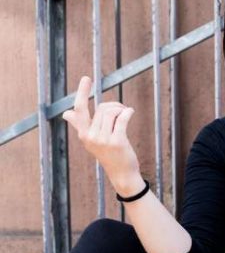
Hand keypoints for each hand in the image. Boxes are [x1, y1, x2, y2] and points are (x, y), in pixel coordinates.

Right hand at [62, 76, 139, 191]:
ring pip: (112, 112)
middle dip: (114, 105)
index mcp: (83, 134)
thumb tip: (66, 113)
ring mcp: (103, 140)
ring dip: (122, 110)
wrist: (121, 173)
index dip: (83, 93)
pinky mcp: (117, 141)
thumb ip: (80, 125)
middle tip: (121, 108)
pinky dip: (128, 112)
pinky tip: (130, 112)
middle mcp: (90, 136)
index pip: (79, 110)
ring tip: (126, 115)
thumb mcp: (92, 140)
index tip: (86, 78)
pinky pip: (122, 117)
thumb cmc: (108, 154)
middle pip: (102, 108)